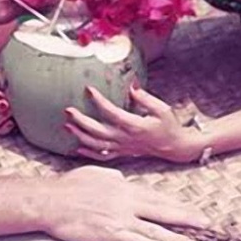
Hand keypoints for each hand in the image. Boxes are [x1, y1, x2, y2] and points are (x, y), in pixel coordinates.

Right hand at [42, 166, 207, 240]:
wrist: (51, 200)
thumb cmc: (70, 185)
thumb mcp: (97, 173)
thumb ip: (114, 178)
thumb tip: (125, 180)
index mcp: (123, 186)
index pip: (155, 195)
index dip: (175, 203)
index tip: (191, 209)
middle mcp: (126, 201)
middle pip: (161, 210)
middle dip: (185, 217)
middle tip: (205, 223)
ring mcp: (118, 218)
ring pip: (153, 229)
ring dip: (175, 238)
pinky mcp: (109, 233)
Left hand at [64, 83, 200, 162]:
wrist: (174, 146)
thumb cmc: (168, 125)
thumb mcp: (161, 108)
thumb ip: (145, 97)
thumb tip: (132, 84)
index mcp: (135, 126)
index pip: (112, 113)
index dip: (99, 101)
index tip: (88, 88)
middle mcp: (126, 139)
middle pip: (99, 132)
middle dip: (81, 122)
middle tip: (68, 110)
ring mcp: (123, 148)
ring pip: (97, 145)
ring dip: (80, 136)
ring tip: (66, 126)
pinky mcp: (122, 153)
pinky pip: (103, 156)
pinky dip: (89, 154)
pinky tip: (77, 148)